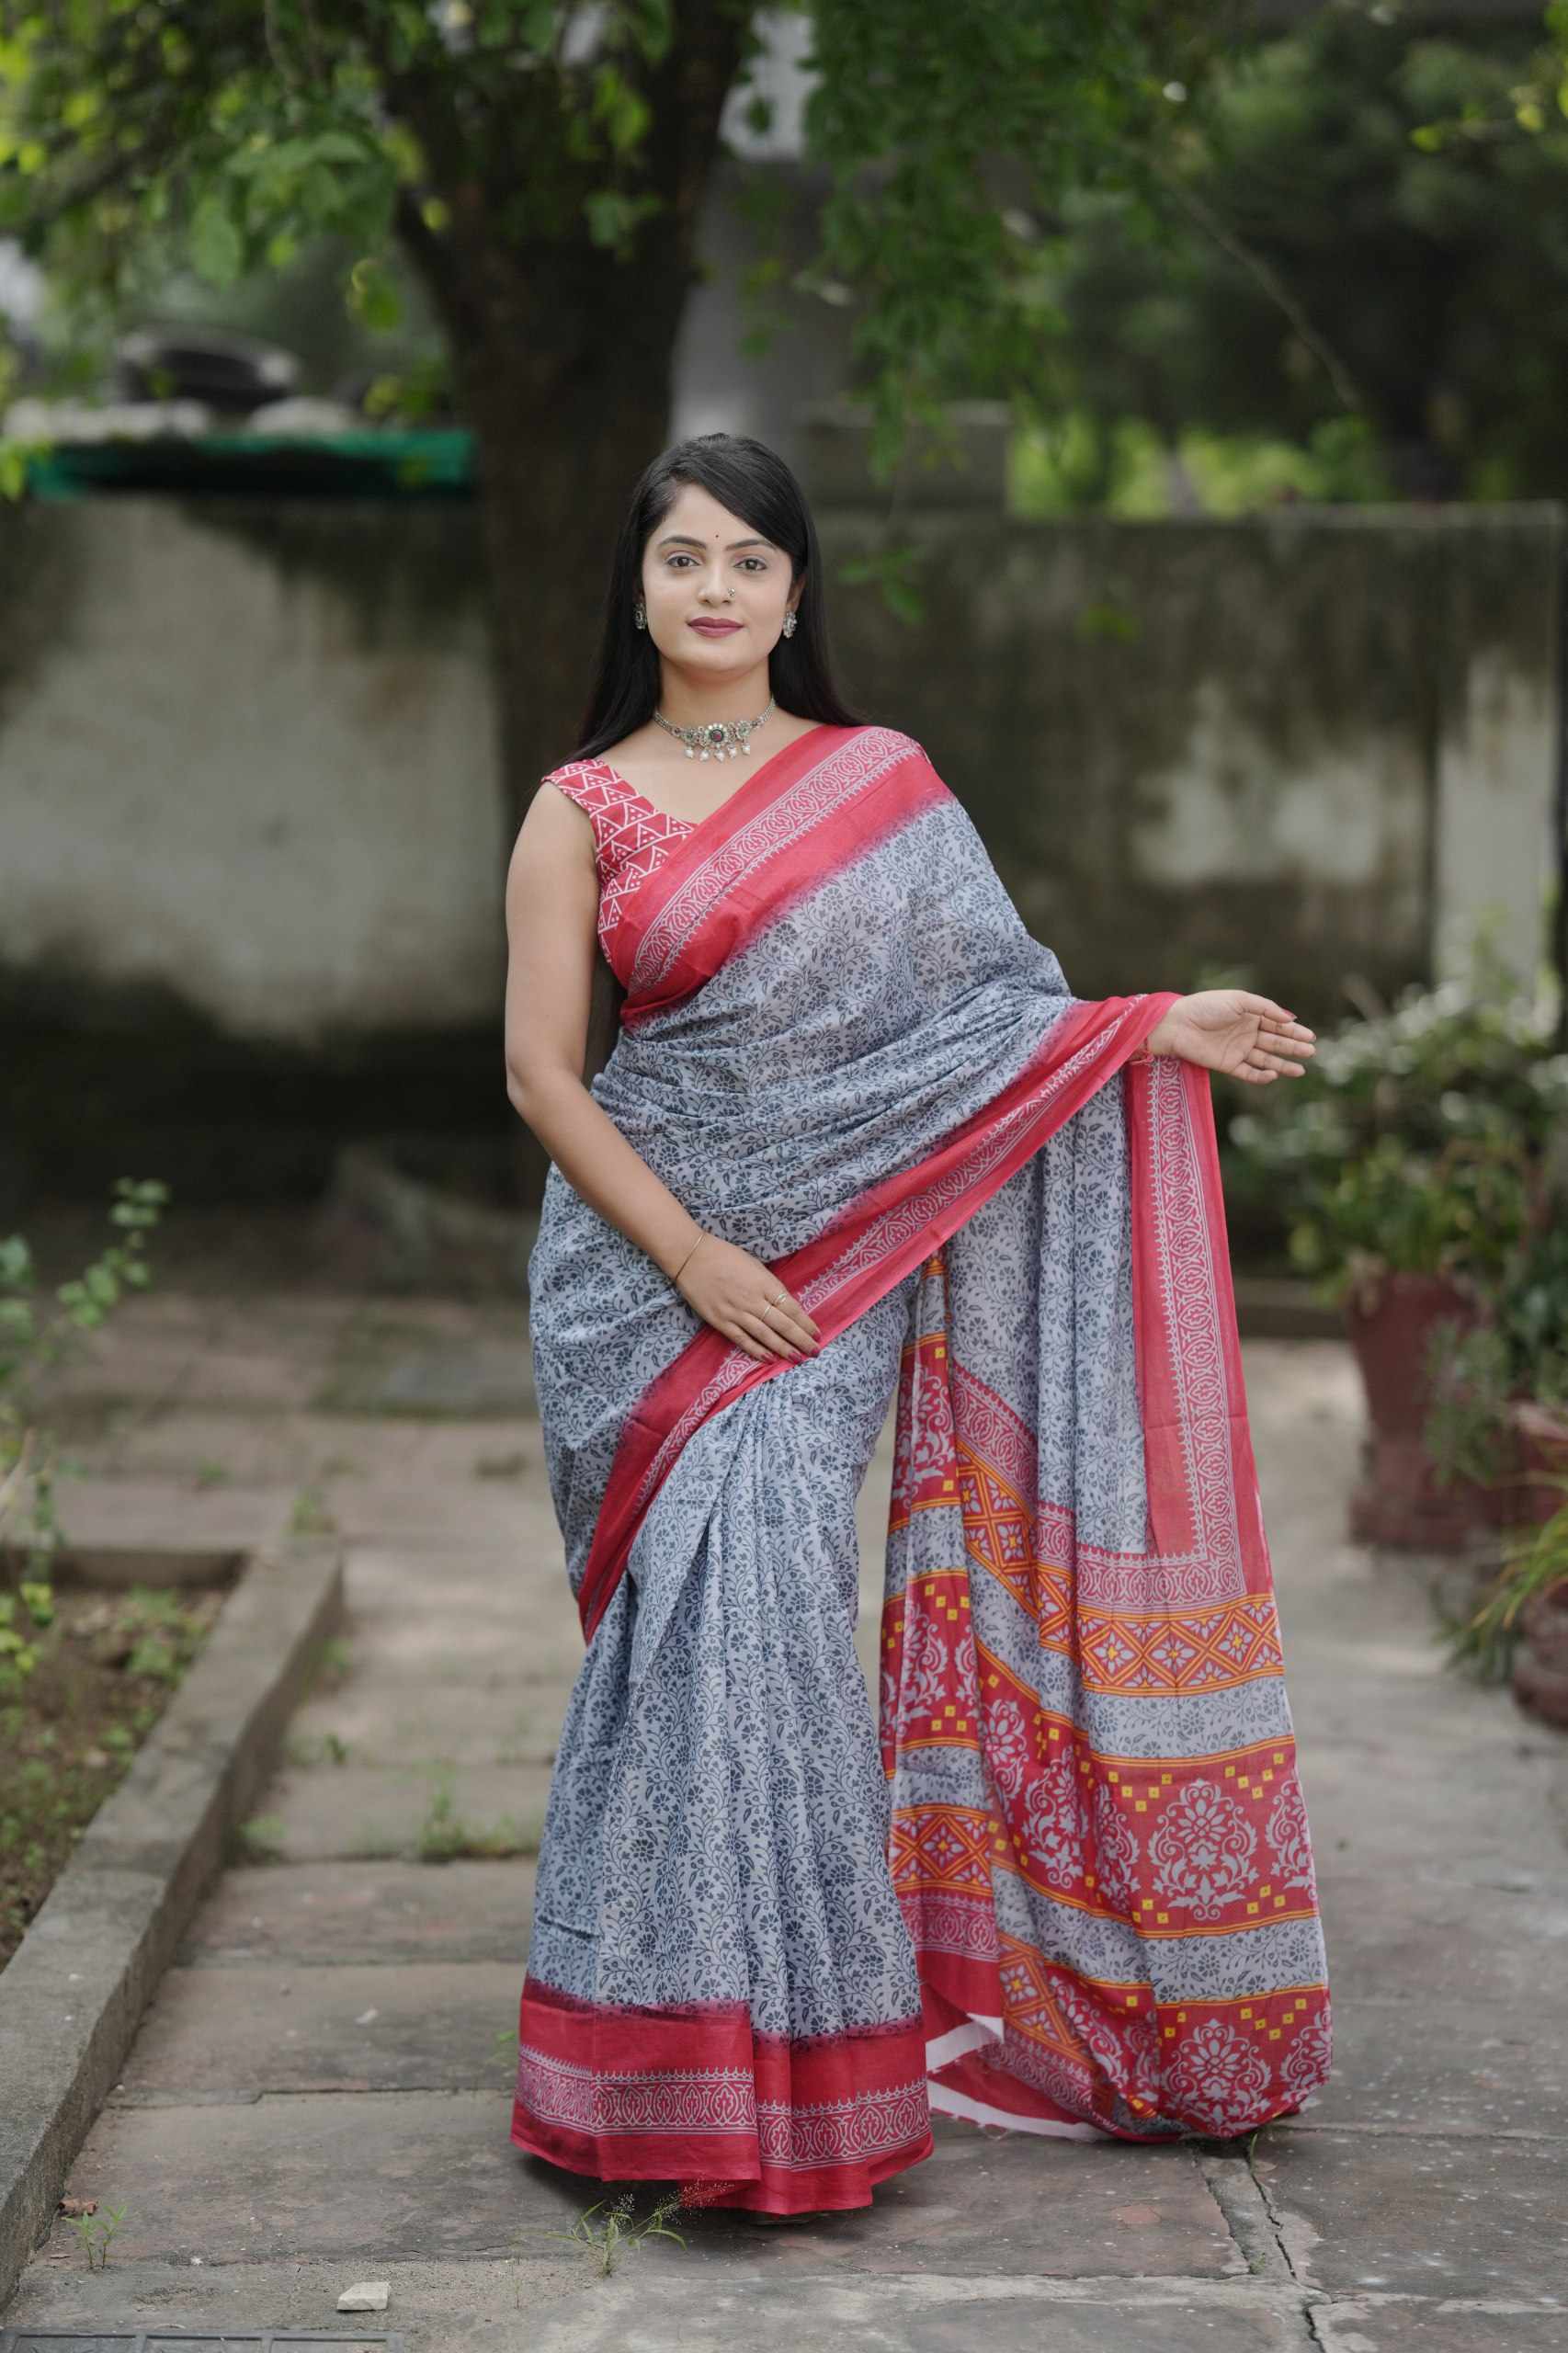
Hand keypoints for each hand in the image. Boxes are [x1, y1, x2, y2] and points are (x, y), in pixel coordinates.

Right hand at [674, 1234, 821, 1362]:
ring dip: (783, 1349)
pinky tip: (769, 1359)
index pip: (791, 1308)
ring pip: (765, 1335)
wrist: (692, 1257)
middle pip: (783, 1324)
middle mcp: (753, 1300)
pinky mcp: (720, 1321)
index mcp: (764, 1283)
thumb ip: (769, 1286)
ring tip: (797, 1359)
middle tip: (814, 1352)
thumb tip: (784, 1305)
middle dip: (801, 1340)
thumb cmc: (725, 1256)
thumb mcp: (755, 1265)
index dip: (805, 1323)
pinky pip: (742, 1339)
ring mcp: (736, 1312)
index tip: (817, 1334)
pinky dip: (756, 1350)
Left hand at [1145, 990, 1315, 1084]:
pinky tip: (1274, 1074)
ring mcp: (1237, 1050)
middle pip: (1275, 1043)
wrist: (1178, 1024)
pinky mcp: (1227, 1065)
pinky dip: (1261, 1076)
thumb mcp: (1239, 1000)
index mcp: (1250, 1016)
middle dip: (1293, 1048)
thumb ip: (1265, 1008)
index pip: (1277, 1025)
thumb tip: (1290, 1018)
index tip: (1310, 1037)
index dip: (1294, 1031)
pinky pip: (1248, 1073)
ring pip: (1266, 1060)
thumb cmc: (1206, 1006)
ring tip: (1300, 1070)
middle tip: (1311, 1052)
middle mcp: (1246, 1034)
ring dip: (1283, 1064)